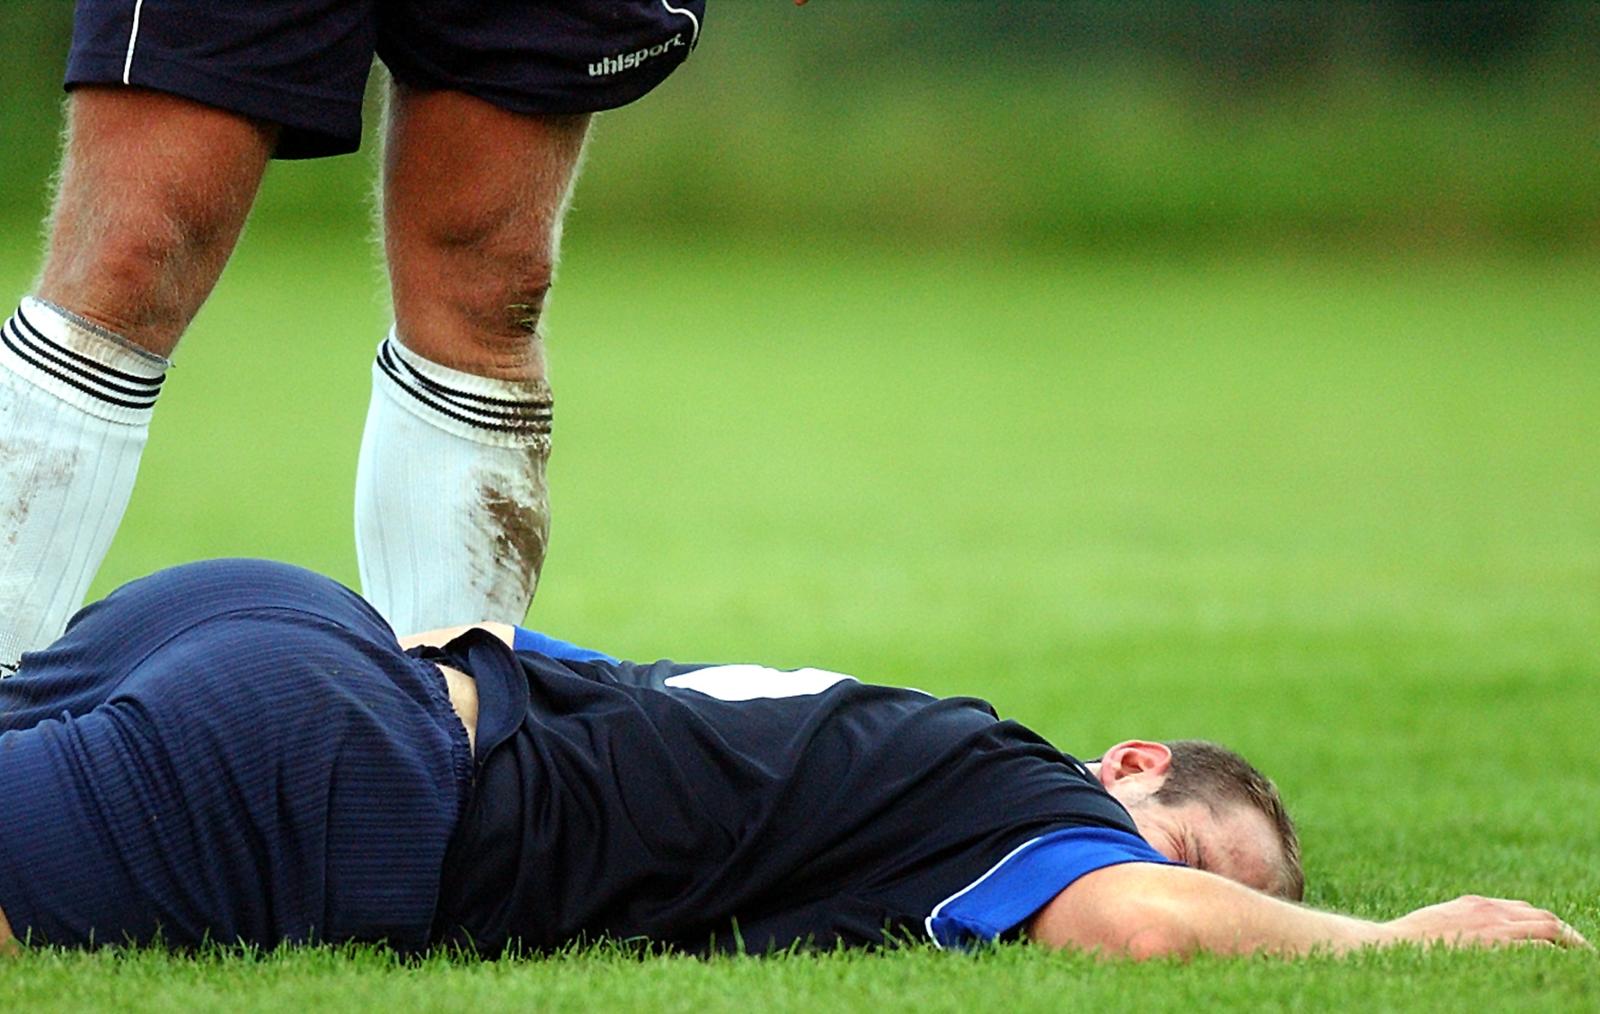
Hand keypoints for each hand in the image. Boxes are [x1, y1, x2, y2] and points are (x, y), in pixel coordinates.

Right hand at [1384, 895, 1590, 949]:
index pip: (1523, 909)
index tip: (1554, 938)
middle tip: (1583, 950)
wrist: (1389, 943)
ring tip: (1586, 958)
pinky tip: (1564, 966)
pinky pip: (1539, 946)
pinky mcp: (1494, 943)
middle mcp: (1490, 910)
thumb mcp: (1440, 922)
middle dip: (1568, 933)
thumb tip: (1475, 936)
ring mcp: (1494, 926)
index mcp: (1476, 903)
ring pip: (1549, 928)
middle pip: (1543, 916)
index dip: (1543, 923)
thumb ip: (1463, 922)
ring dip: (1572, 943)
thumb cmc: (1409, 940)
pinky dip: (1556, 955)